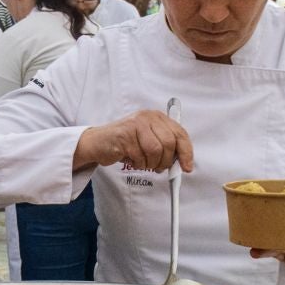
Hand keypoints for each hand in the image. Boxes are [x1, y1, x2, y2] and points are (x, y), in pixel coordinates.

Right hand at [73, 110, 193, 172]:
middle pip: (169, 143)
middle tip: (158, 168)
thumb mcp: (148, 139)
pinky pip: (141, 156)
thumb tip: (182, 162)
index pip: (180, 133)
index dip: (186, 152)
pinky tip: (131, 159)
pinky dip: (138, 164)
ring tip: (142, 162)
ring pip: (156, 151)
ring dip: (151, 163)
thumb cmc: (125, 142)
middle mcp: (147, 117)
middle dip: (165, 161)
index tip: (186, 167)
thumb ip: (165, 145)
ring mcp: (136, 124)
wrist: (98, 142)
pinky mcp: (125, 135)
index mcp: (157, 117)